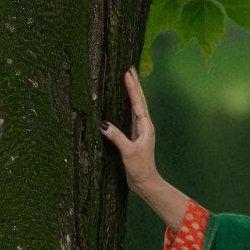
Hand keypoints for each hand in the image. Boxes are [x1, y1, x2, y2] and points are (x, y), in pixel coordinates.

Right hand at [99, 65, 158, 192]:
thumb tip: (103, 124)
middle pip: (138, 100)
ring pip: (135, 106)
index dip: (132, 87)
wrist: (146, 183)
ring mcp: (139, 130)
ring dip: (131, 92)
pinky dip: (127, 104)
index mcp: (145, 127)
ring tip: (127, 78)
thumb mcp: (128, 153)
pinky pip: (130, 115)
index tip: (127, 72)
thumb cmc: (140, 169)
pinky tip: (123, 100)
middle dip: (134, 84)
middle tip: (129, 67)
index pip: (137, 102)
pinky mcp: (134, 136)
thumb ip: (117, 138)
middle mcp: (144, 126)